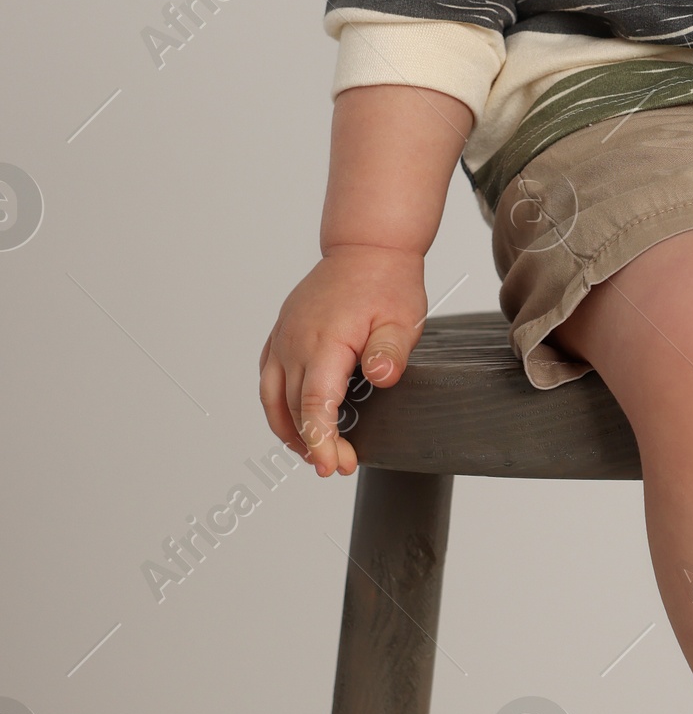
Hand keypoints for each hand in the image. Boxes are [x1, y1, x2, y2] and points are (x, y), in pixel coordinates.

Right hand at [258, 244, 428, 476]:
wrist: (366, 247)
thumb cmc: (387, 282)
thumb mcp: (402, 318)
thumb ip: (390, 351)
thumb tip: (381, 377)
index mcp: (324, 340)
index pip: (313, 404)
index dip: (320, 441)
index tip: (330, 466)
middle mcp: (294, 341)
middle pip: (291, 409)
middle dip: (311, 444)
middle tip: (338, 465)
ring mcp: (283, 336)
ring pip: (271, 397)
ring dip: (289, 430)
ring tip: (314, 452)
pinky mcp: (281, 334)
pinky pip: (269, 377)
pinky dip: (278, 406)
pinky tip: (296, 420)